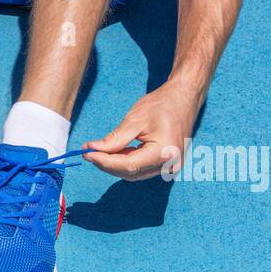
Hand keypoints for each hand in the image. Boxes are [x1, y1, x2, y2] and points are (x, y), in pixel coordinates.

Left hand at [81, 80, 200, 180]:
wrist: (184, 98)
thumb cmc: (161, 105)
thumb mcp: (135, 119)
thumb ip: (115, 138)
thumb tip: (93, 149)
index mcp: (164, 153)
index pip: (128, 165)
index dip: (104, 162)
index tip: (86, 153)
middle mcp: (170, 165)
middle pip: (131, 172)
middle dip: (107, 164)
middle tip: (88, 151)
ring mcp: (171, 167)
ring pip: (135, 173)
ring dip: (115, 164)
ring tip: (100, 150)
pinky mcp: (168, 164)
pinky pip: (142, 169)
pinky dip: (126, 162)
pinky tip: (116, 151)